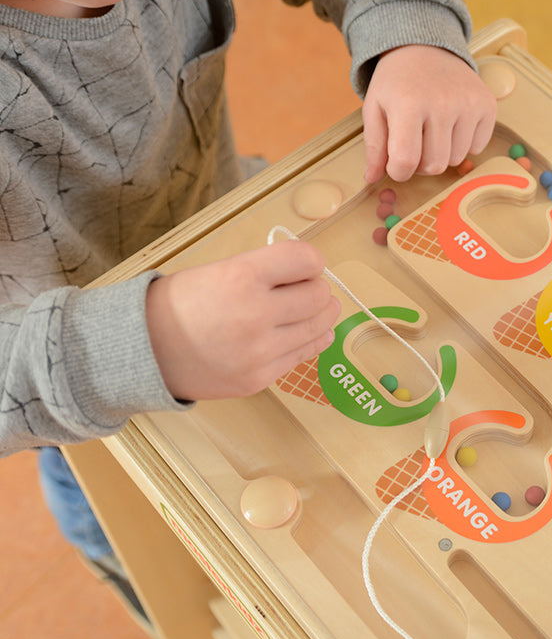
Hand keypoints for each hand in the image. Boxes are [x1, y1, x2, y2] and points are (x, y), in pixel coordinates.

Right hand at [145, 241, 339, 400]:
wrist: (144, 350)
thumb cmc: (180, 304)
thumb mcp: (221, 269)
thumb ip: (266, 269)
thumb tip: (308, 273)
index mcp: (243, 276)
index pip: (306, 260)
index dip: (311, 261)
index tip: (307, 265)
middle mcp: (255, 314)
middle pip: (319, 295)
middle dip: (318, 288)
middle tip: (308, 288)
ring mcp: (259, 351)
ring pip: (319, 327)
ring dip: (322, 314)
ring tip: (317, 308)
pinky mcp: (259, 378)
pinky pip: (303, 355)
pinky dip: (311, 340)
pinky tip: (310, 333)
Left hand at [362, 45, 496, 182]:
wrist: (425, 47)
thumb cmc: (396, 82)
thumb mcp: (374, 108)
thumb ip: (373, 146)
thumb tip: (372, 178)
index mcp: (408, 104)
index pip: (405, 161)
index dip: (398, 172)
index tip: (395, 164)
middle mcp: (442, 103)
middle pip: (434, 166)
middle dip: (420, 165)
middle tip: (414, 145)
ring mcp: (469, 104)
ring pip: (457, 160)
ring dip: (442, 154)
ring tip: (432, 132)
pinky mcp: (487, 105)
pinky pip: (477, 148)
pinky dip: (463, 144)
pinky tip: (452, 125)